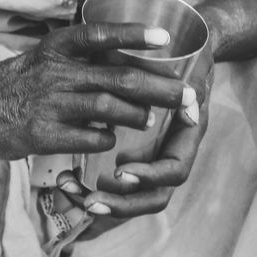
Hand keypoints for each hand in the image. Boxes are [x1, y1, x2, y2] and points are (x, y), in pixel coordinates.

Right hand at [0, 22, 191, 159]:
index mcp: (57, 47)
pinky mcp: (42, 134)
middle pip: (118, 77)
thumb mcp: (45, 56)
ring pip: (108, 107)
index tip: (165, 37)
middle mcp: (55, 72)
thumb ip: (80, 56)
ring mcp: (49, 103)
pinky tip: (112, 140)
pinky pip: (88, 137)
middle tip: (187, 94)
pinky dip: (106, 139)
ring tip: (151, 119)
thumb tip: (125, 56)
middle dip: (158, 87)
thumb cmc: (16, 82)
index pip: (100, 34)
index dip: (134, 34)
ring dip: (137, 115)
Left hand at [57, 46, 213, 220]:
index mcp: (187, 136)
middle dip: (122, 204)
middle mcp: (173, 152)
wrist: (185, 52)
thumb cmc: (183, 57)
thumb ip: (182, 83)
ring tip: (70, 190)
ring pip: (134, 196)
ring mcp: (155, 158)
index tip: (120, 171)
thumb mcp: (177, 62)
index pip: (174, 171)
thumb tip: (188, 99)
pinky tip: (67, 180)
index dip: (150, 175)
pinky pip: (118, 183)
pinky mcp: (136, 157)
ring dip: (103, 200)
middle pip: (154, 197)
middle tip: (90, 201)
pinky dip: (94, 185)